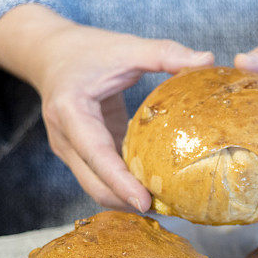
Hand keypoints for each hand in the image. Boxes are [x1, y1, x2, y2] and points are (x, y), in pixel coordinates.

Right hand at [0, 4, 213, 210]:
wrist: (49, 52)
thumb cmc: (88, 49)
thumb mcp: (126, 46)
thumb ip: (165, 53)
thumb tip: (208, 59)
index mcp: (71, 111)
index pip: (96, 155)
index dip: (120, 182)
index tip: (145, 203)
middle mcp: (65, 138)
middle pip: (94, 184)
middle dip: (128, 203)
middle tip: (170, 211)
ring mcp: (69, 151)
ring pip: (97, 188)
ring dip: (127, 201)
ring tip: (167, 208)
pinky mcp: (81, 156)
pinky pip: (102, 179)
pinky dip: (125, 189)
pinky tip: (155, 193)